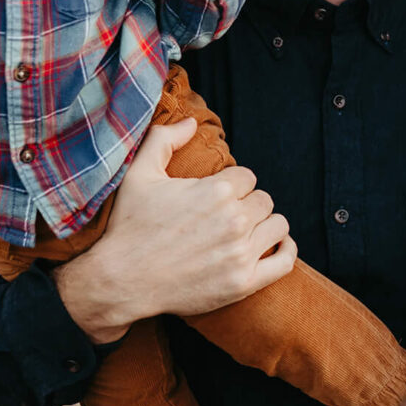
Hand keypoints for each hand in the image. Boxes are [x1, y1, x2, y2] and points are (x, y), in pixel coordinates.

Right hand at [52, 118, 295, 342]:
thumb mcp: (138, 174)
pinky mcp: (244, 282)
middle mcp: (234, 220)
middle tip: (225, 216)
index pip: (247, 176)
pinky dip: (284, 250)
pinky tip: (275, 244)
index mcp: (216, 190)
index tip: (217, 196)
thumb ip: (164, 139)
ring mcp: (241, 253)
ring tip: (245, 230)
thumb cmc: (129, 226)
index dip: (232, 184)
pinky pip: (284, 261)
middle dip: (247, 204)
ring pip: (277, 225)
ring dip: (264, 225)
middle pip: (263, 200)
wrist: (120, 281)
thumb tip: (191, 123)